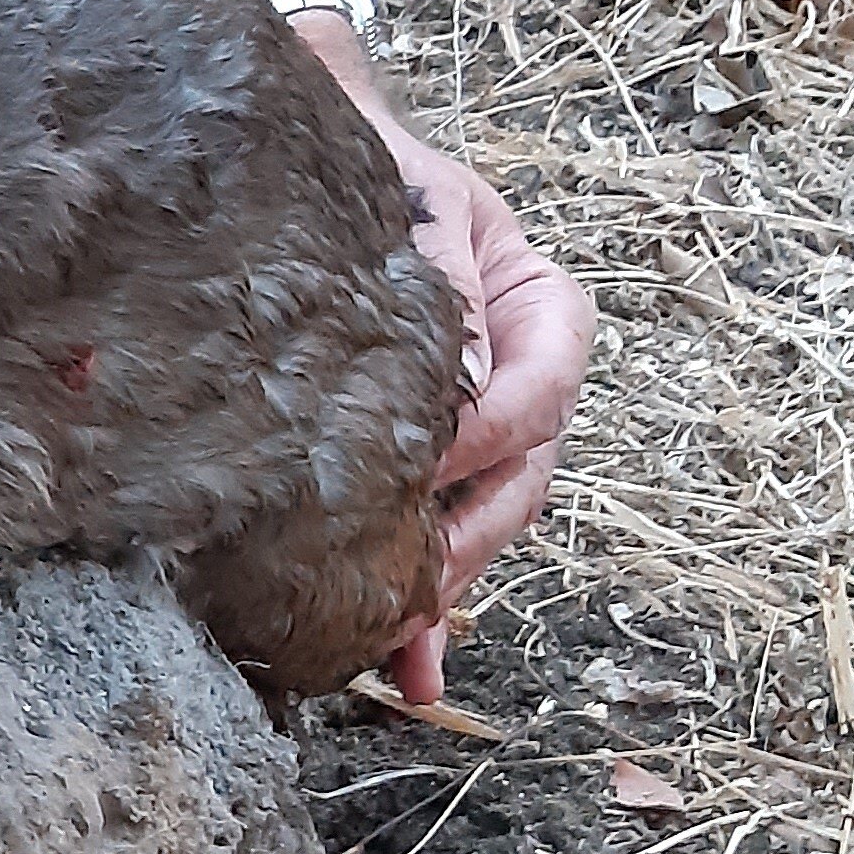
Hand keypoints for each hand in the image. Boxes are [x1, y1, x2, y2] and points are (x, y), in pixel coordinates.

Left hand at [303, 28, 595, 705]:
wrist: (308, 176)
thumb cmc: (372, 178)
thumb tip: (462, 382)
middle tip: (416, 577)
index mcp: (538, 308)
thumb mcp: (412, 206)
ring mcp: (476, 437)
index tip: (441, 453)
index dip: (501, 426)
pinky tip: (405, 676)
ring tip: (402, 648)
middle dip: (471, 535)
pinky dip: (419, 615)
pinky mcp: (421, 477)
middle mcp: (519, 381)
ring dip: (443, 592)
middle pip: (521, 476)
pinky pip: (432, 548)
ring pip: (480, 526)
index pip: (544, 381)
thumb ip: (440, 280)